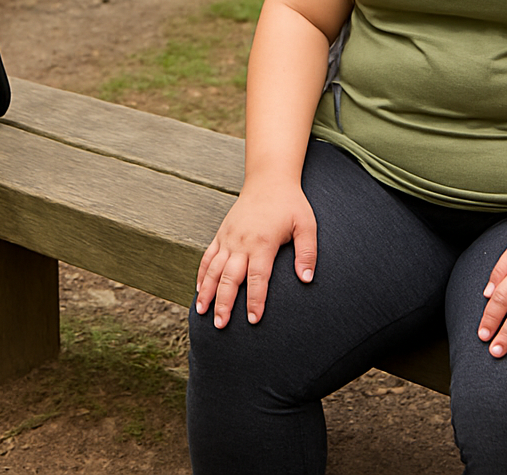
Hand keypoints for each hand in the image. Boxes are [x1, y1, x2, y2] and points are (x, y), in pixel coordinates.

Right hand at [195, 180, 317, 328]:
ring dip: (207, 292)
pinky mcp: (221, 234)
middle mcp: (241, 242)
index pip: (258, 278)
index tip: (254, 320)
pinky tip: (198, 291)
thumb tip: (307, 279)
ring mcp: (228, 238)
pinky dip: (201, 274)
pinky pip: (208, 257)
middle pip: (229, 278)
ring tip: (203, 312)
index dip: (256, 300)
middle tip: (222, 325)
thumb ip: (307, 253)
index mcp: (262, 242)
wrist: (268, 180)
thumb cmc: (290, 204)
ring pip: (213, 269)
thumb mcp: (306, 225)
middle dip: (225, 303)